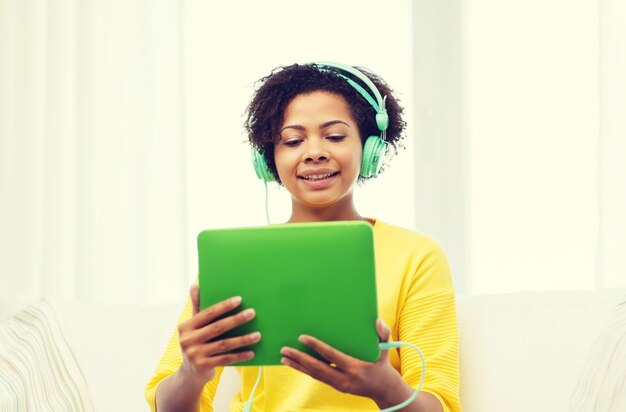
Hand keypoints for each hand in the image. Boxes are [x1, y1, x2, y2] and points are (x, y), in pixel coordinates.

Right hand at [177, 283, 260, 385]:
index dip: (224, 306)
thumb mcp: (193, 326)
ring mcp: (195, 354)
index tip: (239, 299)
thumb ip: (196, 307)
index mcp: (186, 326)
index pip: (208, 313)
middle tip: (252, 313)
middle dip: (237, 319)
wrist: (189, 373)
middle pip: (217, 327)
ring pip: (224, 344)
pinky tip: (251, 352)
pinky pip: (225, 359)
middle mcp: (188, 340)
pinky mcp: (203, 366)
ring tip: (258, 335)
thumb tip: (195, 285)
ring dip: (243, 339)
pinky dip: (239, 356)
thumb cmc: (196, 343)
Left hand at [279, 318, 396, 400]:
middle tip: (285, 350)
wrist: (383, 388)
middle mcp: (344, 378)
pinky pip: (317, 377)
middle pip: (317, 368)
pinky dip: (304, 371)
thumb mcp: (386, 348)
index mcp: (354, 367)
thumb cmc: (382, 363)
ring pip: (314, 374)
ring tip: (283, 357)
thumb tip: (377, 321)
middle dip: (300, 358)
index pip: (331, 356)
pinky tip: (294, 364)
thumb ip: (383, 333)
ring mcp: (339, 384)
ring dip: (298, 366)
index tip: (302, 337)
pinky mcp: (336, 386)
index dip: (316, 346)